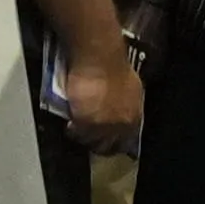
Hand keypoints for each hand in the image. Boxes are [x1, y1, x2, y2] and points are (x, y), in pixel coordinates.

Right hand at [58, 34, 143, 152]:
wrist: (99, 58)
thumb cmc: (113, 65)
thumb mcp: (130, 87)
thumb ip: (126, 102)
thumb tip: (120, 108)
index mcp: (135, 115)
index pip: (127, 139)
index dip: (115, 141)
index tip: (106, 140)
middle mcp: (122, 124)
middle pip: (109, 145)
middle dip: (99, 144)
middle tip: (88, 138)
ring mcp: (104, 126)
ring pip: (92, 142)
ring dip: (84, 138)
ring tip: (76, 132)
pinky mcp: (85, 123)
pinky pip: (77, 134)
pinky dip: (72, 131)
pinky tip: (69, 125)